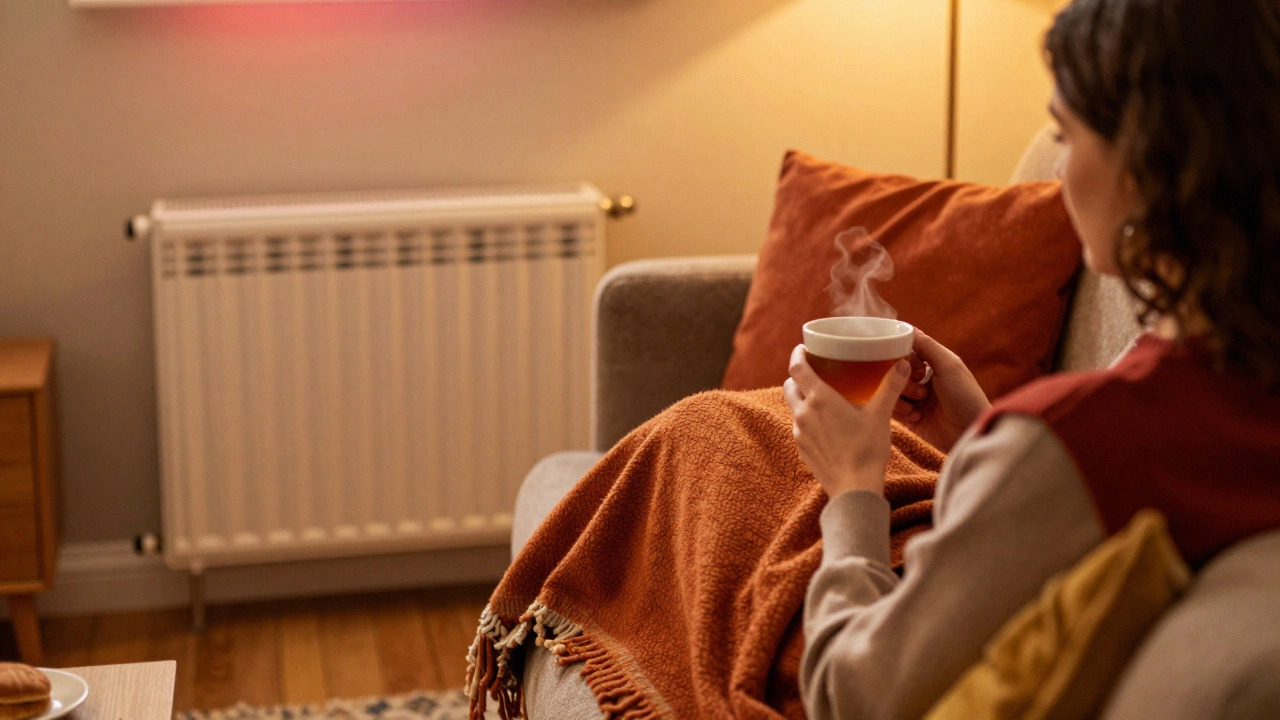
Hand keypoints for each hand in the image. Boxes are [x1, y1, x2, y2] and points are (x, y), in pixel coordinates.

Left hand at [784, 344, 911, 497]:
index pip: (796, 367)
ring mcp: (800, 432)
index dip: (797, 354)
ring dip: (803, 399)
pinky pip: (800, 427)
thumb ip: (890, 387)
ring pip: (794, 407)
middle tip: (815, 372)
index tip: (804, 348)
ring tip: (822, 398)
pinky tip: (826, 425)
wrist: (854, 488)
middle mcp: (803, 413)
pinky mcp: (801, 449)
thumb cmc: (867, 449)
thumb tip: (903, 365)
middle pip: (790, 385)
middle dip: (798, 376)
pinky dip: (808, 420)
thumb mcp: (881, 415)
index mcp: (819, 398)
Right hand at [891, 330, 990, 452]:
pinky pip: (892, 408)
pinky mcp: (910, 417)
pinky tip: (917, 416)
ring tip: (917, 405)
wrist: (969, 433)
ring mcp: (917, 398)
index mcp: (935, 363)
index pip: (907, 350)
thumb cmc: (965, 396)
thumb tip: (906, 327)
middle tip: (918, 389)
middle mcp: (924, 378)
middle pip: (896, 370)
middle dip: (902, 379)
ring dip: (901, 396)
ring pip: (892, 389)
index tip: (906, 363)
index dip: (902, 355)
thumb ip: (927, 345)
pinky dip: (902, 411)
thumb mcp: (948, 365)